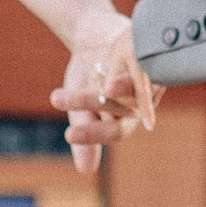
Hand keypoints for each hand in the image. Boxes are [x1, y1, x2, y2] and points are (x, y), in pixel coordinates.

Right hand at [51, 6, 156, 168]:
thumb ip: (86, 133)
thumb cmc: (91, 76)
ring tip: (105, 86)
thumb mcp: (82, 106)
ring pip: (133, 83)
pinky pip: (143, 56)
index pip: (115, 131)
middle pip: (119, 106)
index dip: (93, 135)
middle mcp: (144, 99)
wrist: (94, 34)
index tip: (69, 134)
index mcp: (129, 116)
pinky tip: (120, 55)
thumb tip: (86, 171)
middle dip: (86, 101)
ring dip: (120, 85)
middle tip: (56, 98)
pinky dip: (132, 59)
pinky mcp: (147, 47)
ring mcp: (149, 73)